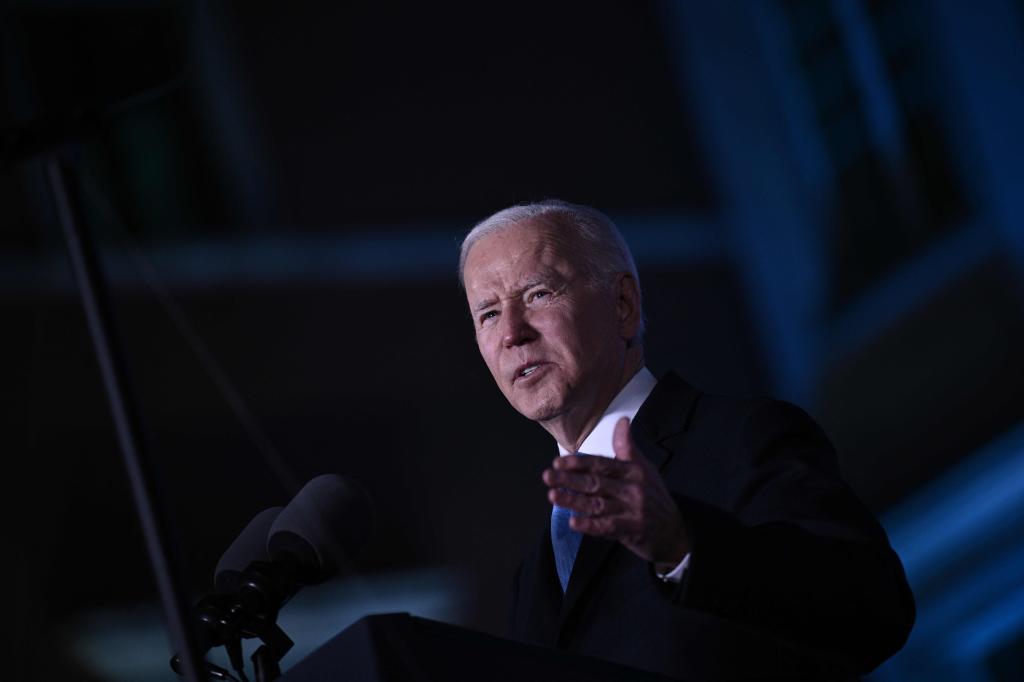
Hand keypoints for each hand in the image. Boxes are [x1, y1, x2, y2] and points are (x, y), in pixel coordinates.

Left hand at [542, 417, 689, 569]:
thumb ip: (626, 447)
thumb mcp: (643, 467)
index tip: (558, 462)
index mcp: (634, 471)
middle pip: (596, 483)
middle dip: (569, 480)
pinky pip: (607, 528)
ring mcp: (632, 511)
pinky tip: (574, 522)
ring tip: (553, 495)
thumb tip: (622, 420)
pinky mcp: (631, 530)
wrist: (673, 530)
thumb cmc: (653, 495)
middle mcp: (633, 489)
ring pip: (598, 504)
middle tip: (547, 476)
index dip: (580, 463)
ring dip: (574, 501)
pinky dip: (590, 526)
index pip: (603, 464)